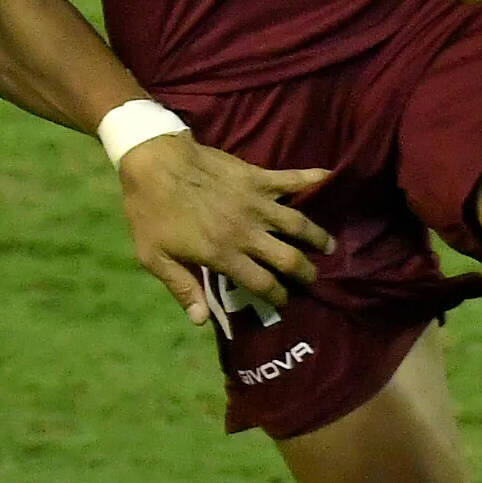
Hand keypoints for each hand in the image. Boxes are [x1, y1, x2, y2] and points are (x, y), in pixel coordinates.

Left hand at [116, 138, 333, 323]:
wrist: (153, 161)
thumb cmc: (150, 211)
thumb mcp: (154, 257)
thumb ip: (181, 288)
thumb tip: (201, 320)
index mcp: (222, 254)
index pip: (261, 284)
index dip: (277, 296)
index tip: (284, 301)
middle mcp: (246, 232)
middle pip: (287, 258)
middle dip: (305, 273)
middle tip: (312, 278)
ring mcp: (255, 203)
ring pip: (298, 224)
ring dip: (318, 236)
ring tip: (330, 245)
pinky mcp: (256, 177)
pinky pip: (291, 178)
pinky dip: (313, 178)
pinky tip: (331, 178)